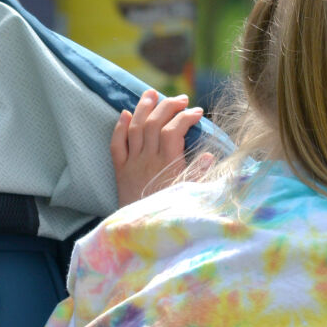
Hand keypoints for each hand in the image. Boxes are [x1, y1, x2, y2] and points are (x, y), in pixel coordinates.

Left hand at [112, 90, 212, 206]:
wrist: (142, 233)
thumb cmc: (171, 214)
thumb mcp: (190, 196)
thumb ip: (199, 175)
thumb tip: (210, 155)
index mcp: (168, 165)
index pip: (174, 131)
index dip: (185, 117)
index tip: (198, 112)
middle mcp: (148, 160)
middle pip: (155, 124)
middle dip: (168, 106)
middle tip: (180, 98)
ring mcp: (132, 164)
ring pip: (135, 128)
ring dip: (144, 108)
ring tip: (151, 93)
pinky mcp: (120, 171)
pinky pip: (116, 144)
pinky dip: (119, 127)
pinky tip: (125, 113)